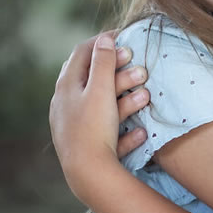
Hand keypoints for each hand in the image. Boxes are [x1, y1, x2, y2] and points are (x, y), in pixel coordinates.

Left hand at [50, 34, 143, 200]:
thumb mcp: (100, 90)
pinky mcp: (85, 148)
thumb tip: (104, 39)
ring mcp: (74, 127)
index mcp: (66, 87)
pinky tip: (139, 133)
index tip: (124, 37)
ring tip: (146, 97)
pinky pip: (107, 135)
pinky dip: (123, 130)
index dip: (102, 42)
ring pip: (103, 107)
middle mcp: (66, 105)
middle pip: (93, 81)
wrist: (87, 175)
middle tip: (140, 68)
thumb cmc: (93, 128)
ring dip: (126, 100)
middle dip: (120, 73)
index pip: (81, 53)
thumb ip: (103, 63)